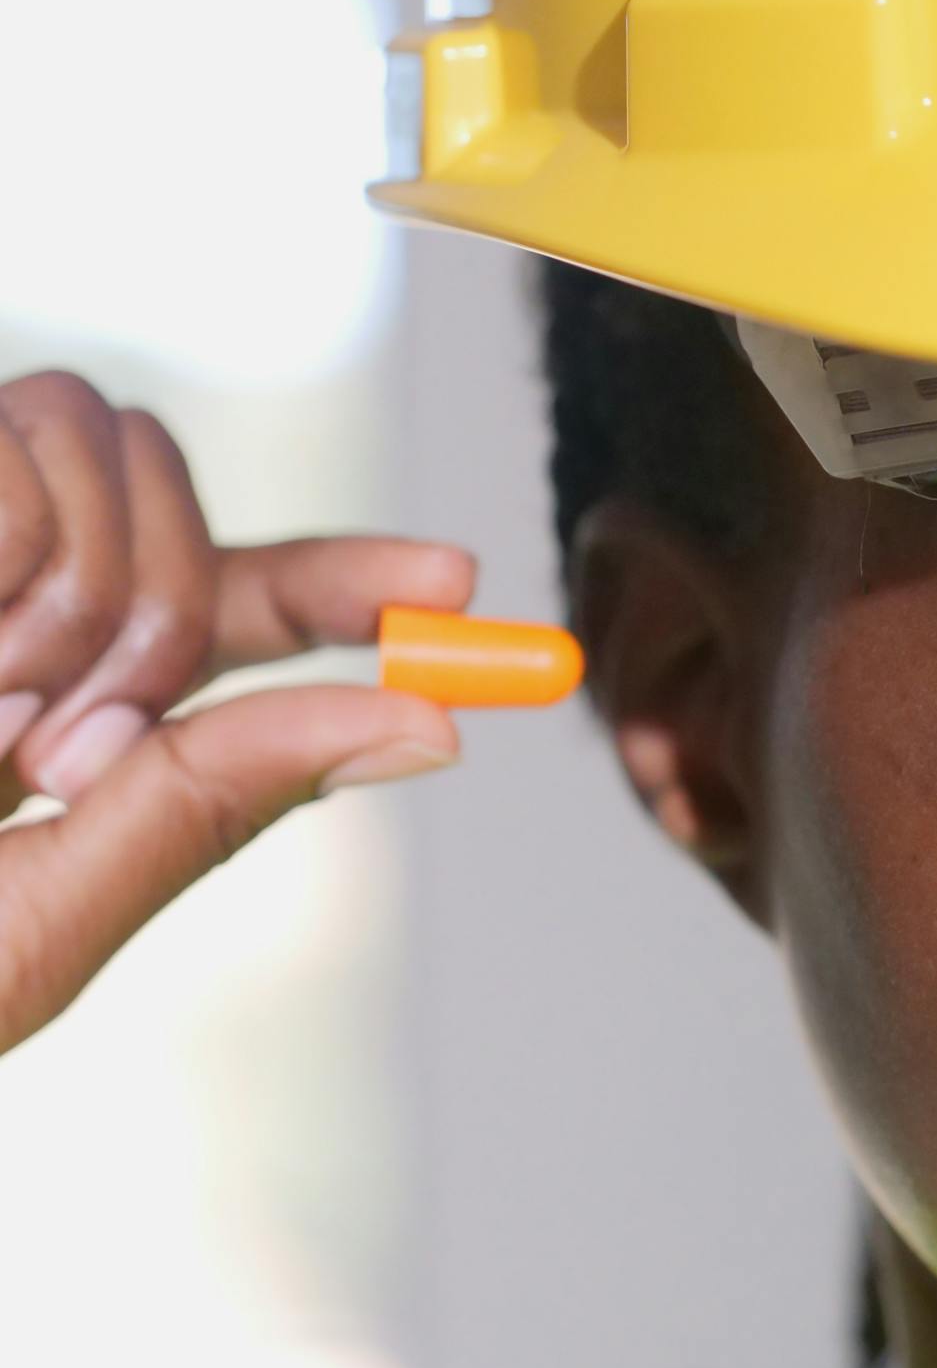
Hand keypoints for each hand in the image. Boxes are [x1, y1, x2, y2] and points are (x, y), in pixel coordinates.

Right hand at [0, 369, 472, 1057]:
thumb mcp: (40, 921)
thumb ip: (206, 808)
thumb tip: (424, 729)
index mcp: (48, 703)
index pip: (227, 608)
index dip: (343, 577)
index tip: (461, 581)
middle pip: (182, 506)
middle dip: (165, 612)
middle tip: (46, 739)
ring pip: (97, 446)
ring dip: (65, 588)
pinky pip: (14, 460)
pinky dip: (2, 561)